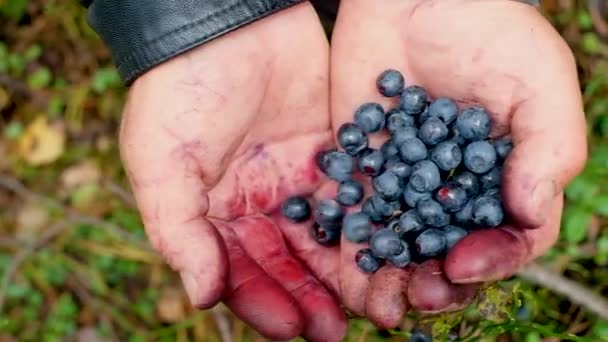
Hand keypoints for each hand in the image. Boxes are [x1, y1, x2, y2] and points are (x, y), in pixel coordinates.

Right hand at [119, 3, 345, 339]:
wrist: (230, 21)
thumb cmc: (180, 90)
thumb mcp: (160, 161)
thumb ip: (177, 230)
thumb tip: (201, 298)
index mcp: (215, 213)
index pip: (240, 271)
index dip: (265, 301)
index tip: (292, 329)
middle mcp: (259, 204)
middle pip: (289, 263)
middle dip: (312, 298)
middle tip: (339, 331)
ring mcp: (299, 180)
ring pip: (327, 237)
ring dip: (349, 273)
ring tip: (377, 303)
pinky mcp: (335, 153)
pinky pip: (356, 196)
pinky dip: (373, 223)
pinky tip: (394, 248)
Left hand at [330, 0, 586, 326]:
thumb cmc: (489, 30)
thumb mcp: (540, 83)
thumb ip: (547, 150)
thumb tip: (531, 216)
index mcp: (503, 178)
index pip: (506, 237)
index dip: (491, 260)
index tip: (464, 266)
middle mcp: (453, 188)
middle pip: (447, 251)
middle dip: (434, 281)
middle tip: (418, 297)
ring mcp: (404, 179)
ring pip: (399, 242)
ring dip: (389, 277)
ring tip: (378, 302)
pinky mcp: (361, 165)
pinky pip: (354, 210)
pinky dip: (348, 241)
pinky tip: (342, 267)